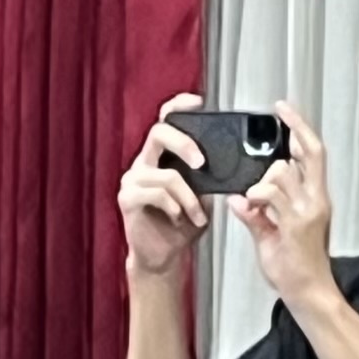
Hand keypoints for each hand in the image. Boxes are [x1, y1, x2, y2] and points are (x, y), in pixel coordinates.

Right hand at [117, 92, 215, 280]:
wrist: (164, 257)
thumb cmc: (182, 226)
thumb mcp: (202, 195)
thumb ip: (208, 175)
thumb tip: (230, 158)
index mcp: (160, 156)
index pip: (165, 119)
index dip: (179, 105)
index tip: (198, 102)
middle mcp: (143, 163)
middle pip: (159, 133)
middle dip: (185, 144)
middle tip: (203, 164)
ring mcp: (132, 180)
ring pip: (166, 174)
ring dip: (188, 198)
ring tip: (197, 215)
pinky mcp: (127, 199)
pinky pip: (156, 194)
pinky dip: (174, 207)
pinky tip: (178, 219)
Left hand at [235, 104, 339, 307]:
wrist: (308, 294)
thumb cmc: (295, 269)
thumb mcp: (273, 236)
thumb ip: (257, 216)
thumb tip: (239, 200)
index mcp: (316, 199)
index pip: (314, 155)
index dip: (301, 129)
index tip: (286, 111)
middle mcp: (316, 200)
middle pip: (308, 154)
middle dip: (289, 140)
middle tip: (275, 131)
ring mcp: (308, 211)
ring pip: (283, 172)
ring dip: (263, 181)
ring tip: (255, 201)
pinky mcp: (296, 223)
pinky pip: (271, 196)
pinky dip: (256, 196)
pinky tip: (250, 206)